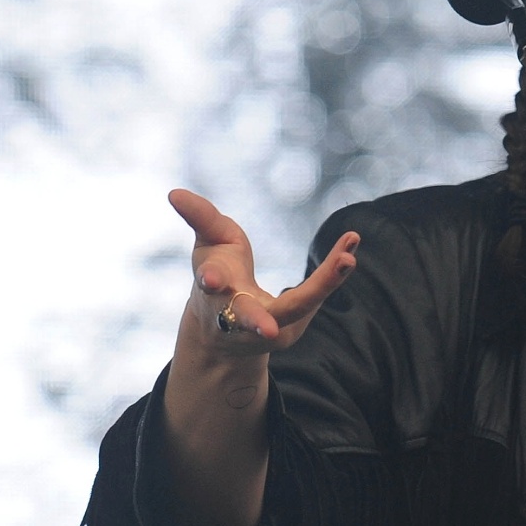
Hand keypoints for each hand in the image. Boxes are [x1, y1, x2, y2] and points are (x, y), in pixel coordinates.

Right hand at [173, 189, 358, 353]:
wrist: (224, 332)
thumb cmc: (219, 276)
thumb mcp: (209, 245)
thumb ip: (200, 218)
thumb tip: (174, 192)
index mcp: (213, 291)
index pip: (211, 285)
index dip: (210, 279)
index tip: (209, 277)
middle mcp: (240, 314)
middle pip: (248, 318)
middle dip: (255, 320)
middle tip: (270, 329)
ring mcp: (269, 325)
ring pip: (294, 309)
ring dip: (321, 286)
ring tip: (346, 261)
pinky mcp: (293, 326)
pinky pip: (317, 295)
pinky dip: (334, 273)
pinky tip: (351, 248)